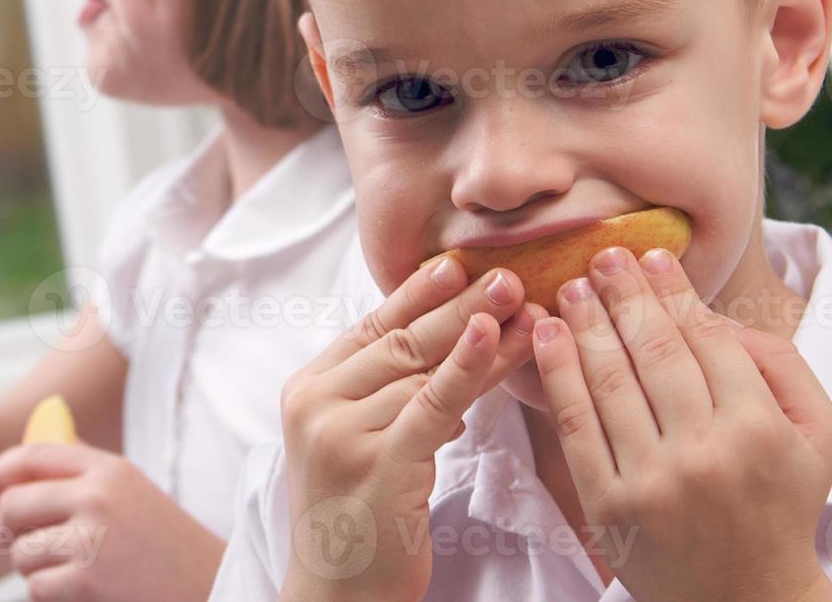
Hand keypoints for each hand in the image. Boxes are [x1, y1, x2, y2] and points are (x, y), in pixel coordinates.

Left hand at [0, 444, 223, 601]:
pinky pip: (35, 587)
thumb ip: (82, 469)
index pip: (33, 456)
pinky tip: (80, 592)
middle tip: (20, 544)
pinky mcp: (88, 580)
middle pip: (15, 505)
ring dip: (35, 568)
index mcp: (108, 468)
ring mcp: (93, 538)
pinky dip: (49, 595)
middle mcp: (98, 496)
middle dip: (9, 530)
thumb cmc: (164, 542)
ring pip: (22, 552)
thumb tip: (26, 454)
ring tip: (69, 571)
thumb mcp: (130, 490)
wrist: (209, 586)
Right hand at [278, 258, 540, 601]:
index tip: (458, 263)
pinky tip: (494, 336)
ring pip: (423, 369)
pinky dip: (467, 366)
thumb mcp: (356, 443)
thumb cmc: (357, 521)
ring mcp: (342, 433)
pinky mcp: (378, 463)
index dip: (417, 294)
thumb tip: (447, 346)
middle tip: (505, 273)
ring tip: (525, 305)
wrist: (337, 597)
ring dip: (482, 336)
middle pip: (399, 340)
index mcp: (306, 390)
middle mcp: (316, 404)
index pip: (370, 328)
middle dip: (457, 303)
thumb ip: (385, 393)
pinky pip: (432, 403)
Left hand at [533, 246, 831, 601]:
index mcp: (758, 428)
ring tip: (570, 287)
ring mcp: (653, 480)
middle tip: (602, 256)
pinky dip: (557, 373)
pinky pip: (575, 425)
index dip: (673, 291)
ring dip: (584, 323)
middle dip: (623, 294)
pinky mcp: (608, 505)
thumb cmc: (781, 499)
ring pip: (609, 381)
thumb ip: (778, 363)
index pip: (705, 339)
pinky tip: (546, 335)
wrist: (747, 595)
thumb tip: (713, 314)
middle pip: (652, 350)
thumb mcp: (815, 431)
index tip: (651, 256)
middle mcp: (705, 452)